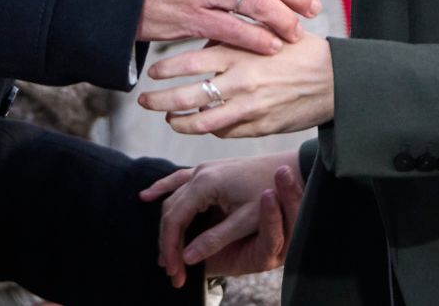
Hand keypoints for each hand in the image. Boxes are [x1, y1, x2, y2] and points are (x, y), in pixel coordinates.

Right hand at [139, 153, 304, 287]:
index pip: (175, 220)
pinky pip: (177, 182)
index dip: (171, 248)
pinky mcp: (208, 171)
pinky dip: (162, 190)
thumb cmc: (272, 193)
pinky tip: (146, 196)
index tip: (172, 270)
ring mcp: (202, 170)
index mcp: (206, 184)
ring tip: (163, 251)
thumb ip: (216, 238)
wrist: (292, 167)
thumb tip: (188, 257)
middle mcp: (199, 173)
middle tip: (169, 269)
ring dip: (166, 225)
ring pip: (173, 199)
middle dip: (167, 242)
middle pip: (170, 211)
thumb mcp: (246, 220)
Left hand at [140, 33, 334, 137]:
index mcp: (241, 53)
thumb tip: (203, 30)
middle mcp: (241, 83)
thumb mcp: (268, 30)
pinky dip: (209, 129)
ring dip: (179, 121)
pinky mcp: (260, 127)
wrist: (336, 81)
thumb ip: (236, 32)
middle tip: (144, 101)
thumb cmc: (301, 50)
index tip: (152, 72)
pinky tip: (203, 122)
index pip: (190, 63)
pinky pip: (225, 132)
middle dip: (160, 101)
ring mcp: (250, 109)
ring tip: (169, 117)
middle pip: (187, 97)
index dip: (165, 69)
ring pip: (201, 122)